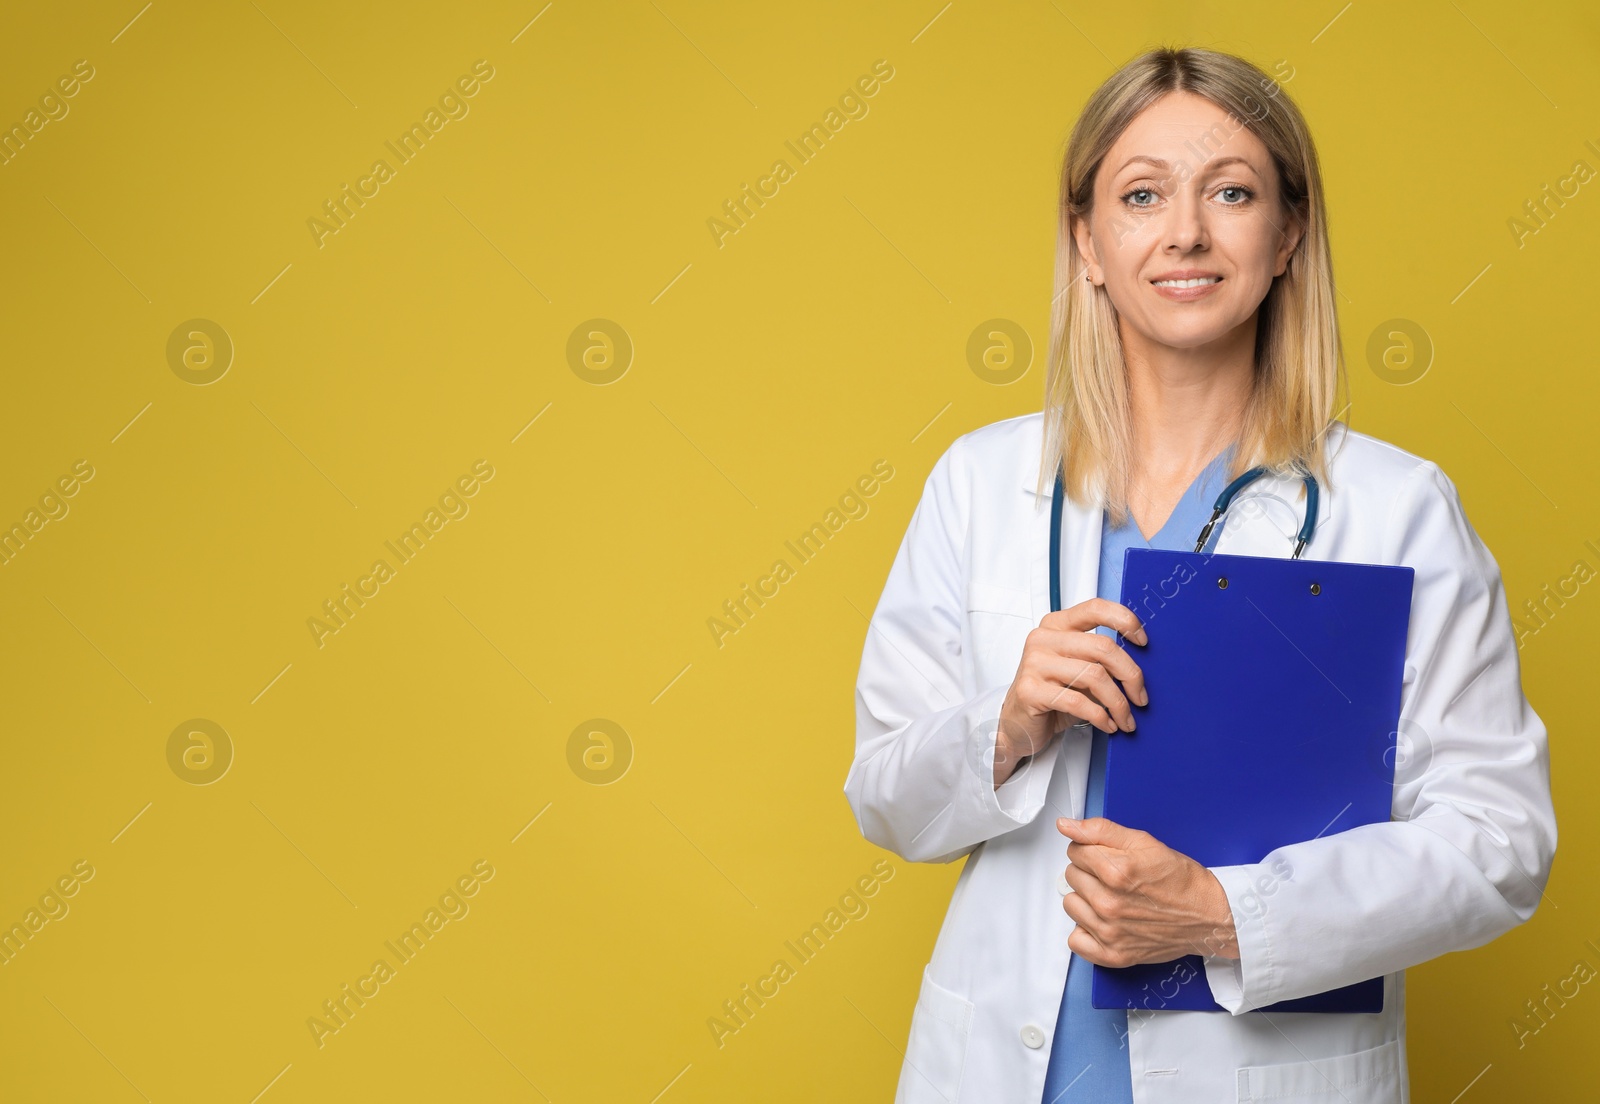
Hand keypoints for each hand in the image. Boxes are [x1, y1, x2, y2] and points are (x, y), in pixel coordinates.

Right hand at [993, 599, 1148, 787]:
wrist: (1017, 725)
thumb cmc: (1052, 694)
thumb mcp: (1077, 670)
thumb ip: (1101, 660)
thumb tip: (1139, 668)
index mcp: (1056, 625)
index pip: (1095, 608)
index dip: (1125, 621)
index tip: (1143, 642)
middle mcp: (1043, 639)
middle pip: (1103, 647)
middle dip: (1131, 675)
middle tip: (1140, 697)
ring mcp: (1034, 663)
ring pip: (1095, 676)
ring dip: (1118, 703)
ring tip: (1125, 718)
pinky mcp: (1030, 690)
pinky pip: (1079, 702)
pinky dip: (1101, 717)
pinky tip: (1107, 725)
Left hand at [1055, 816, 1237, 966]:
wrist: (1208, 915)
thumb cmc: (1180, 880)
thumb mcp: (1143, 842)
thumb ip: (1100, 830)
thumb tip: (1065, 825)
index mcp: (1115, 871)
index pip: (1074, 851)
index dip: (1091, 850)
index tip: (1107, 856)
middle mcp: (1109, 903)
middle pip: (1071, 876)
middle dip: (1089, 872)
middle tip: (1115, 878)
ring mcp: (1110, 932)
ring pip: (1070, 905)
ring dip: (1086, 900)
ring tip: (1112, 898)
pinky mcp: (1112, 955)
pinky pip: (1075, 940)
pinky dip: (1086, 932)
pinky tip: (1105, 922)